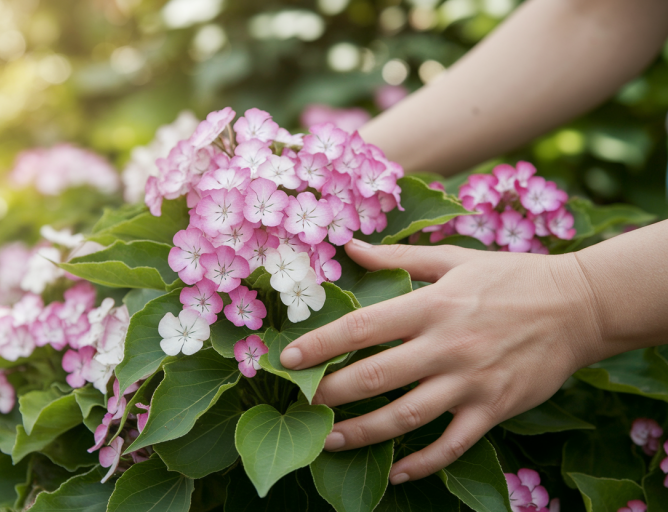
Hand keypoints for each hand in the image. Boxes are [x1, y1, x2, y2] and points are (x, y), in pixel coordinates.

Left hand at [280, 239, 603, 483]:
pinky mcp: (494, 409)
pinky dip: (422, 463)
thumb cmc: (510, 277)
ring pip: (406, 417)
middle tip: (302, 404)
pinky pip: (451, 445)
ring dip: (364, 433)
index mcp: (433, 305)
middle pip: (376, 376)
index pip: (363, 327)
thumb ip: (397, 258)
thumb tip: (349, 248)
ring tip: (331, 442)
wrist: (578, 306)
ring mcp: (471, 382)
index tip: (288, 359)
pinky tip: (397, 472)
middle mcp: (447, 346)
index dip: (320, 344)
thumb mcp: (453, 258)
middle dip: (331, 394)